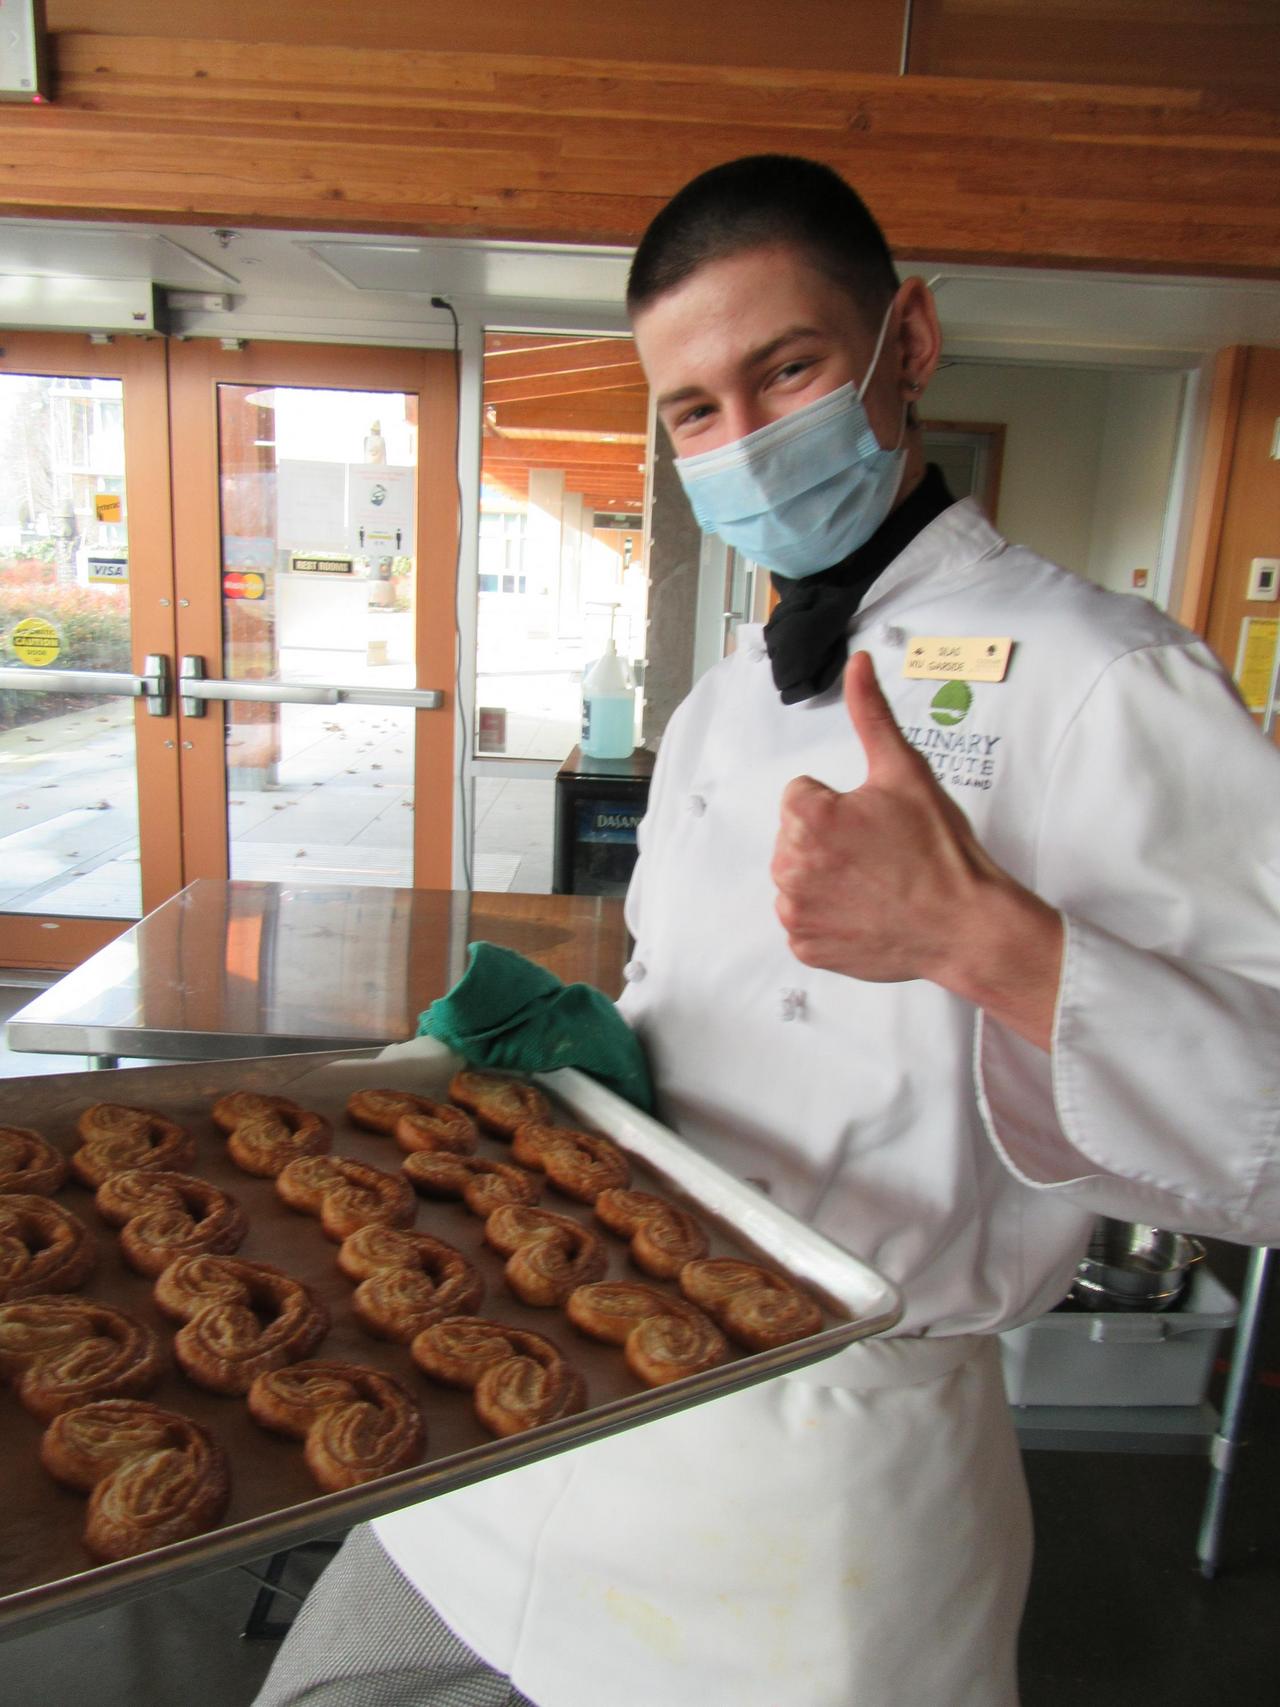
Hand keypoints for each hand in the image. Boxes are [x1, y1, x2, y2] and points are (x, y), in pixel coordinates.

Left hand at [770, 652, 1062, 1047]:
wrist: (966, 924)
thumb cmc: (940, 850)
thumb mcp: (906, 772)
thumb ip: (871, 713)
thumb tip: (857, 664)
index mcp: (807, 818)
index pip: (802, 795)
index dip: (840, 804)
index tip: (874, 823)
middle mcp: (790, 865)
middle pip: (795, 835)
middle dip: (830, 839)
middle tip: (879, 853)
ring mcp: (796, 910)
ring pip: (798, 875)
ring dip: (826, 876)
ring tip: (874, 883)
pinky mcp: (806, 946)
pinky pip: (804, 918)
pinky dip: (829, 916)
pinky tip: (865, 911)